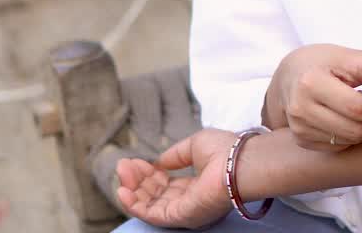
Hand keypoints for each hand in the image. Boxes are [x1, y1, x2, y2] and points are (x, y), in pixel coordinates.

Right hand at [115, 128, 235, 229]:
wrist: (240, 163)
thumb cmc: (225, 151)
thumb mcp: (195, 146)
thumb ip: (175, 156)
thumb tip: (159, 162)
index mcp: (197, 185)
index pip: (166, 184)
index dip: (148, 173)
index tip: (134, 160)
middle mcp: (190, 201)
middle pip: (155, 194)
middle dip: (137, 179)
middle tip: (123, 164)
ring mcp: (185, 210)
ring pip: (150, 204)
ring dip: (132, 189)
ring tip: (122, 171)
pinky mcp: (180, 217)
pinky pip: (151, 214)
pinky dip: (134, 204)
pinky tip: (122, 190)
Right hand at [265, 44, 361, 150]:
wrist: (289, 74)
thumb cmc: (325, 62)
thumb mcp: (356, 57)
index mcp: (313, 82)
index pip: (358, 107)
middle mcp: (301, 107)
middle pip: (354, 128)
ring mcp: (299, 126)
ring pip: (349, 140)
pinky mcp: (301, 139)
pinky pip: (339, 146)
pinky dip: (354, 136)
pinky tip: (354, 119)